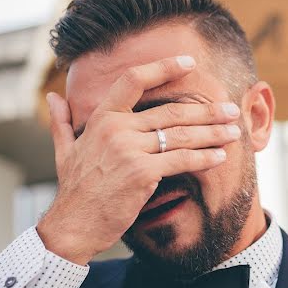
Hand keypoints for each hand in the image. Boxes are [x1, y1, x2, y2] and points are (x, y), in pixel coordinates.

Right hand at [37, 56, 240, 263]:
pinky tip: (221, 156)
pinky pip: (182, 160)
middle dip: (207, 110)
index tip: (190, 62)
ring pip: (181, 135)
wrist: (73, 225)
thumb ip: (62, 122)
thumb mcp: (64, 151)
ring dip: (213, 133)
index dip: (164, 67)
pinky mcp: (142, 173)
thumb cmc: (74, 190)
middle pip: (171, 111)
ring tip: (234, 131)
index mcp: (101, 117)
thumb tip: (53, 97)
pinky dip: (205, 158)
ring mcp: (129, 150)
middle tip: (231, 109)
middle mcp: (116, 128)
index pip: (134, 80)